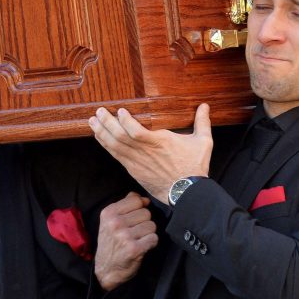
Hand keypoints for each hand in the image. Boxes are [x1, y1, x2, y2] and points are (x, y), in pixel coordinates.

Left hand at [89, 104, 212, 202]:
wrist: (186, 193)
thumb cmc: (194, 167)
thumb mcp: (203, 143)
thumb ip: (202, 122)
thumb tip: (205, 106)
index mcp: (160, 142)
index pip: (136, 131)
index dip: (125, 121)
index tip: (119, 110)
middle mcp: (145, 152)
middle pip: (119, 137)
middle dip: (106, 123)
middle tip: (98, 112)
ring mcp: (137, 162)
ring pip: (114, 146)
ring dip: (102, 133)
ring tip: (92, 122)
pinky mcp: (133, 170)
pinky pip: (116, 156)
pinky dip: (106, 145)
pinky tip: (99, 137)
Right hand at [95, 193, 157, 290]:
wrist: (106, 271)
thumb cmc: (111, 244)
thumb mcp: (110, 221)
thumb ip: (125, 205)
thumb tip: (142, 198)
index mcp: (109, 213)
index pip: (136, 200)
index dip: (140, 208)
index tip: (135, 217)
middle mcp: (115, 223)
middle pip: (146, 213)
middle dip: (144, 223)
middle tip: (133, 233)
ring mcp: (124, 236)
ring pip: (151, 226)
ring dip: (147, 234)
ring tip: (136, 240)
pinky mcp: (134, 249)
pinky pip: (154, 238)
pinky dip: (150, 244)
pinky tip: (141, 248)